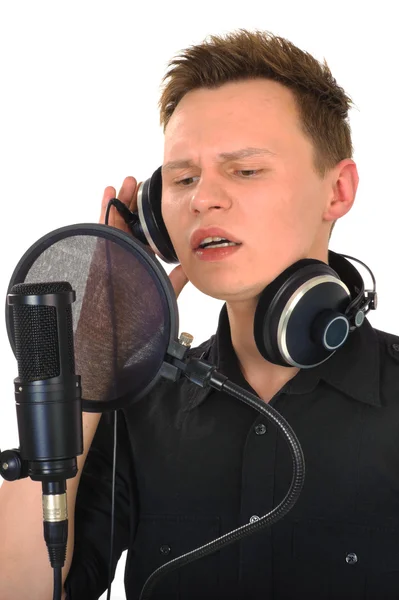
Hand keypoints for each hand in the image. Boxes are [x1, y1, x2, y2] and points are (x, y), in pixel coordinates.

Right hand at [100, 176, 188, 298]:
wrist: (121, 319)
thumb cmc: (140, 309)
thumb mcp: (164, 288)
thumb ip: (177, 278)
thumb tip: (191, 266)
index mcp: (140, 260)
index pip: (143, 233)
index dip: (147, 217)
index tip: (155, 201)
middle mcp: (125, 253)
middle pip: (128, 221)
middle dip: (133, 202)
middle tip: (139, 185)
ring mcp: (113, 250)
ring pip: (116, 219)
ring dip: (121, 199)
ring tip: (129, 182)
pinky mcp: (102, 249)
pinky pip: (103, 225)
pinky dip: (105, 208)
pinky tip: (110, 192)